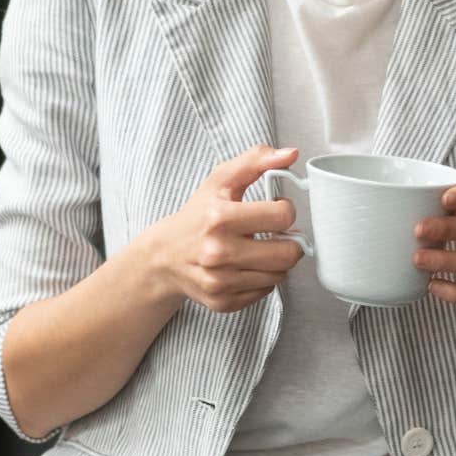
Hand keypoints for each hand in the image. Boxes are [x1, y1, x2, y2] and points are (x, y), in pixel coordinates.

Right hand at [140, 145, 305, 312]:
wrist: (164, 255)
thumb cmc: (198, 214)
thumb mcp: (221, 180)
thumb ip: (256, 161)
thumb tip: (290, 154)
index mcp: (219, 217)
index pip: (283, 217)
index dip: (285, 210)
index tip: (276, 209)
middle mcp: (218, 252)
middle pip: (287, 254)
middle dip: (289, 241)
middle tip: (277, 234)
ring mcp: (219, 280)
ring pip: (279, 275)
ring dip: (277, 261)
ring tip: (260, 249)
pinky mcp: (221, 301)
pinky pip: (265, 292)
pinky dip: (263, 279)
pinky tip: (248, 266)